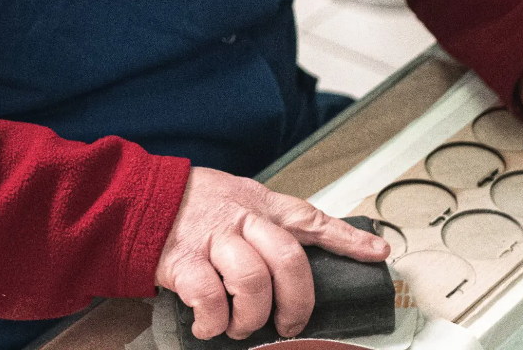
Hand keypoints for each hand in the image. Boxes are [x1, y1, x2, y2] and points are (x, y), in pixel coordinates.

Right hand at [155, 167, 389, 340]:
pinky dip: (214, 322)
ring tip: (241, 325)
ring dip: (251, 316)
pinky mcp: (186, 262)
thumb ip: (267, 222)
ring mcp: (215, 240)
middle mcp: (243, 220)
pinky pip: (210, 299)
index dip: (347, 238)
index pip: (312, 218)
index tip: (378, 252)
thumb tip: (297, 258)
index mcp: (262, 204)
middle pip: (289, 259)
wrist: (144, 199)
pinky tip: (210, 324)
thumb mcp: (238, 197)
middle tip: (290, 323)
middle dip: (297, 301)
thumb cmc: (195, 204)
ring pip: (253, 282)